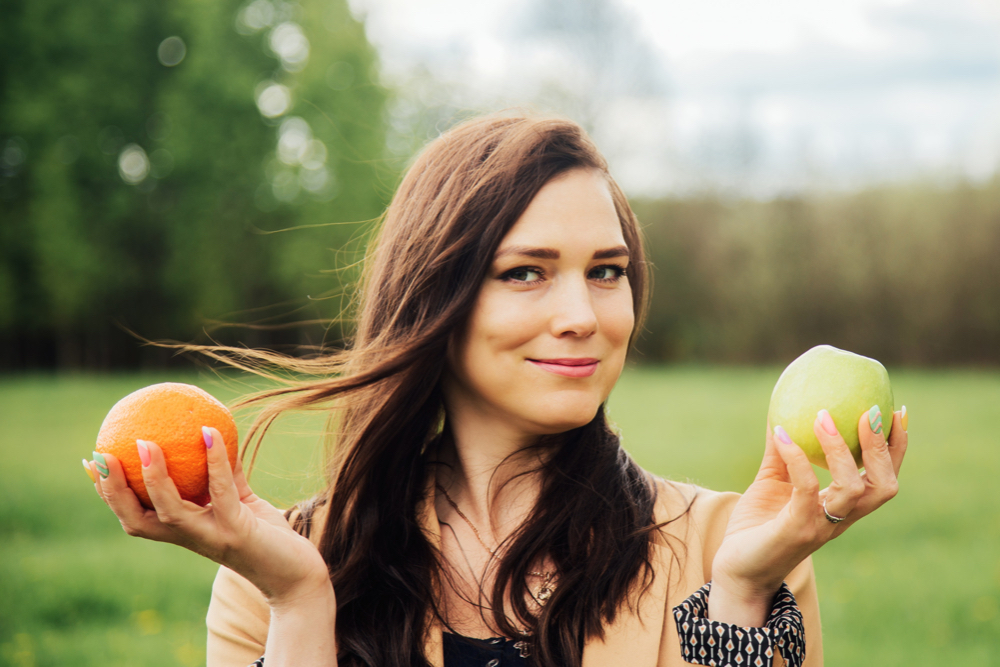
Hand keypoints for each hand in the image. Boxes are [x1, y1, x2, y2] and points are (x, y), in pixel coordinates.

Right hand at [88, 427, 331, 607]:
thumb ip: (223, 475)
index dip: (108, 494)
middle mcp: (189, 538)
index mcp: (182, 531)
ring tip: (145, 444)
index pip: (134, 515)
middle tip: (101, 455)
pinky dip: (214, 461)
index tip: (89, 463)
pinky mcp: (237, 532)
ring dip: (154, 479)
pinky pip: (221, 492)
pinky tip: (210, 432)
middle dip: (113, 491)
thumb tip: (209, 432)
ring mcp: (211, 537)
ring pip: (170, 511)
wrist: (297, 573)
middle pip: (136, 520)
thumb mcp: (240, 501)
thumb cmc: (266, 536)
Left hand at [708, 407, 907, 625]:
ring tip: (822, 416)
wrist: (736, 569)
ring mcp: (821, 526)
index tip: (898, 412)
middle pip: (882, 486)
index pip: (882, 477)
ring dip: (839, 449)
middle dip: (882, 448)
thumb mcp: (771, 482)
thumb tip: (780, 411)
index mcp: (842, 508)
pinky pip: (806, 489)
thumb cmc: (756, 526)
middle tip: (871, 412)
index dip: (896, 448)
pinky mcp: (796, 528)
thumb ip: (780, 452)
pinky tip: (780, 434)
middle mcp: (840, 519)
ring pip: (852, 488)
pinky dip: (797, 458)